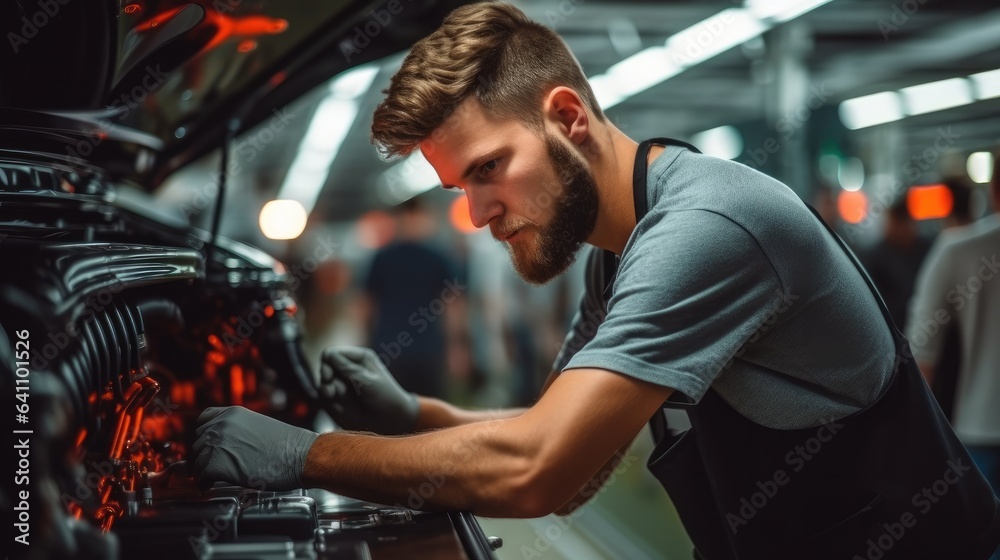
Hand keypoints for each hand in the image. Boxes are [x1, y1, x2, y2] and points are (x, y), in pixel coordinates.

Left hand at [192, 406, 317, 490]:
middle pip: (197, 440)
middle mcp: (221, 424)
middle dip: (200, 454)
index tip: (204, 444)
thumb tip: (229, 446)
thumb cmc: (289, 446)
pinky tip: (209, 485)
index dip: (203, 434)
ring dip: (201, 469)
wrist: (300, 456)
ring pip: (197, 458)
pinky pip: (201, 474)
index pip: (204, 419)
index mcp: (233, 413)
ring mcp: (217, 443)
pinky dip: (204, 482)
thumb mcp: (259, 427)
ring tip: (207, 478)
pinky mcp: (216, 464)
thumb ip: (239, 431)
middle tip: (204, 466)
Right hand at [318, 346, 418, 434]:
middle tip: (331, 393)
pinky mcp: (341, 398)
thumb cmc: (385, 398)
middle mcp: (350, 368)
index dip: (326, 364)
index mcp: (360, 358)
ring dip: (328, 392)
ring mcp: (345, 383)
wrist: (392, 421)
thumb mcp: (367, 381)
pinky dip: (330, 402)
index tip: (328, 377)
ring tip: (339, 402)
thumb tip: (328, 354)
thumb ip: (347, 368)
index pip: (332, 353)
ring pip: (324, 383)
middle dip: (325, 380)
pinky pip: (326, 398)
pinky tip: (341, 409)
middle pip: (324, 368)